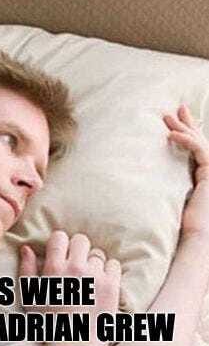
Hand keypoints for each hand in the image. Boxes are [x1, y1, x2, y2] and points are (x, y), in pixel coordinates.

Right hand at [19, 231, 121, 315]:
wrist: (73, 345)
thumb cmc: (47, 323)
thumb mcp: (30, 297)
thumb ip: (27, 269)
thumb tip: (27, 248)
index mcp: (53, 269)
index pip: (60, 237)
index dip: (60, 243)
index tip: (60, 253)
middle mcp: (75, 269)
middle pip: (81, 240)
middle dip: (77, 249)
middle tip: (75, 263)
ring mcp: (96, 277)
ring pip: (98, 254)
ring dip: (93, 262)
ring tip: (88, 277)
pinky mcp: (112, 286)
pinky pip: (114, 264)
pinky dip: (108, 270)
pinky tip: (100, 282)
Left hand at [165, 105, 208, 238]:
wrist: (196, 238)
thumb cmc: (180, 225)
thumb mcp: (168, 198)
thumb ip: (164, 184)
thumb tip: (141, 176)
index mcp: (202, 176)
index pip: (197, 149)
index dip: (188, 132)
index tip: (174, 121)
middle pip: (201, 141)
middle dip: (188, 123)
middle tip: (176, 108)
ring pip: (202, 143)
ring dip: (184, 128)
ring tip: (167, 117)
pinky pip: (201, 152)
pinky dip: (186, 141)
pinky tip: (171, 134)